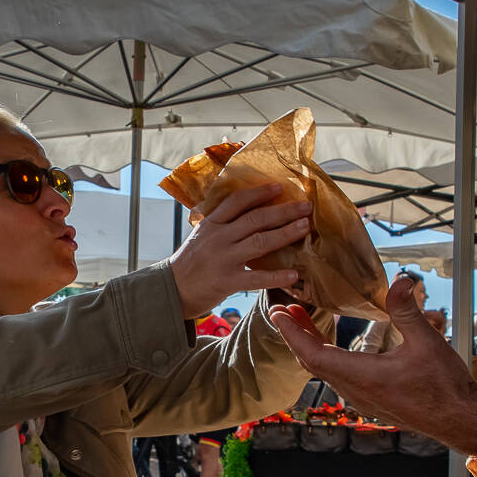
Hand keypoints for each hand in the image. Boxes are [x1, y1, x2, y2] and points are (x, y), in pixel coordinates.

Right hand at [168, 184, 312, 317]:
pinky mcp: (227, 281)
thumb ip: (222, 225)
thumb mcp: (202, 236)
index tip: (280, 187)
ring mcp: (223, 259)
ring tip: (305, 228)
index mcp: (211, 223)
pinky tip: (293, 274)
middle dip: (283, 211)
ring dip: (285, 234)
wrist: (171, 289)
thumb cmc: (190, 263)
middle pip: (255, 219)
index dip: (260, 193)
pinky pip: (256, 278)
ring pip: (260, 242)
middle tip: (306, 206)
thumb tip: (251, 214)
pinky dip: (276, 276)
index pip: (237, 201)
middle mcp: (218, 237)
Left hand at [268, 279, 476, 435]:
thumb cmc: (445, 385)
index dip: (292, 333)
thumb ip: (407, 311)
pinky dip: (327, 358)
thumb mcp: (426, 342)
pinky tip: (334, 346)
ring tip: (303, 322)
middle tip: (283, 310)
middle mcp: (356, 391)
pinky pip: (338, 378)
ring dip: (311, 346)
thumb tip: (401, 280)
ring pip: (325, 372)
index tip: (277, 313)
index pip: (313, 354)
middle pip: (313, 362)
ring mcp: (362, 398)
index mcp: (362, 376)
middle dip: (295, 335)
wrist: (461, 419)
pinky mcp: (372, 401)